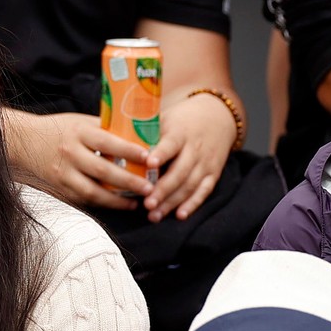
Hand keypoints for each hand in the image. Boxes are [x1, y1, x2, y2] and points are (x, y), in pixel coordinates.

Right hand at [14, 112, 145, 211]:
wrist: (24, 140)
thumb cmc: (60, 128)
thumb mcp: (81, 122)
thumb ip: (106, 129)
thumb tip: (139, 136)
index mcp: (79, 133)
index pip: (107, 142)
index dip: (129, 151)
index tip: (148, 157)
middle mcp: (71, 153)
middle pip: (103, 171)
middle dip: (129, 181)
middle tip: (150, 188)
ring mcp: (63, 173)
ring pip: (93, 191)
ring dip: (116, 199)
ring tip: (136, 203)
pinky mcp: (59, 187)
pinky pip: (84, 199)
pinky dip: (103, 203)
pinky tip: (119, 204)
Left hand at [140, 93, 232, 221]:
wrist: (217, 116)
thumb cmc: (181, 120)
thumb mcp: (165, 119)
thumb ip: (145, 134)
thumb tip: (113, 147)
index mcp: (180, 133)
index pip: (170, 144)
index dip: (161, 154)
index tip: (149, 164)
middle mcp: (195, 148)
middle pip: (180, 171)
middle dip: (163, 189)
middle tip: (147, 204)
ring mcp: (206, 162)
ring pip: (190, 185)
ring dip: (172, 202)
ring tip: (154, 215)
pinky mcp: (213, 173)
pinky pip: (204, 191)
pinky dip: (193, 204)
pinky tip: (180, 215)